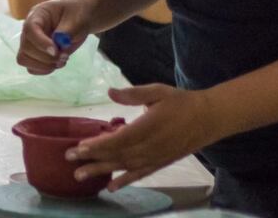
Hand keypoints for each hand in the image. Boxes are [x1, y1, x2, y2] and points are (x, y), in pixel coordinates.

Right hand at [17, 0, 94, 74]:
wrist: (80, 19)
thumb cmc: (77, 14)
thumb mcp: (77, 19)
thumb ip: (68, 30)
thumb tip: (58, 43)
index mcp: (38, 15)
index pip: (30, 29)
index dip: (40, 42)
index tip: (55, 51)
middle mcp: (30, 29)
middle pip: (25, 47)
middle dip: (45, 57)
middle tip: (64, 56)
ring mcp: (31, 43)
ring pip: (24, 59)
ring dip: (44, 65)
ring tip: (62, 60)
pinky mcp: (35, 55)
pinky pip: (32, 68)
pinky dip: (45, 70)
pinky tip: (58, 63)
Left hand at [66, 85, 224, 190]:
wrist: (208, 119)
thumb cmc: (181, 102)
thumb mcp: (158, 91)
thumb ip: (133, 93)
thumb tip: (109, 92)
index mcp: (147, 127)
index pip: (117, 140)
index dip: (97, 145)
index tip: (78, 146)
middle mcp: (149, 147)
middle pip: (115, 155)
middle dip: (91, 158)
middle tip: (69, 159)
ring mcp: (154, 158)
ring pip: (123, 167)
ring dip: (101, 171)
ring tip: (80, 175)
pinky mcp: (160, 163)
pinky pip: (139, 175)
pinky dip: (124, 181)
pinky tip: (111, 187)